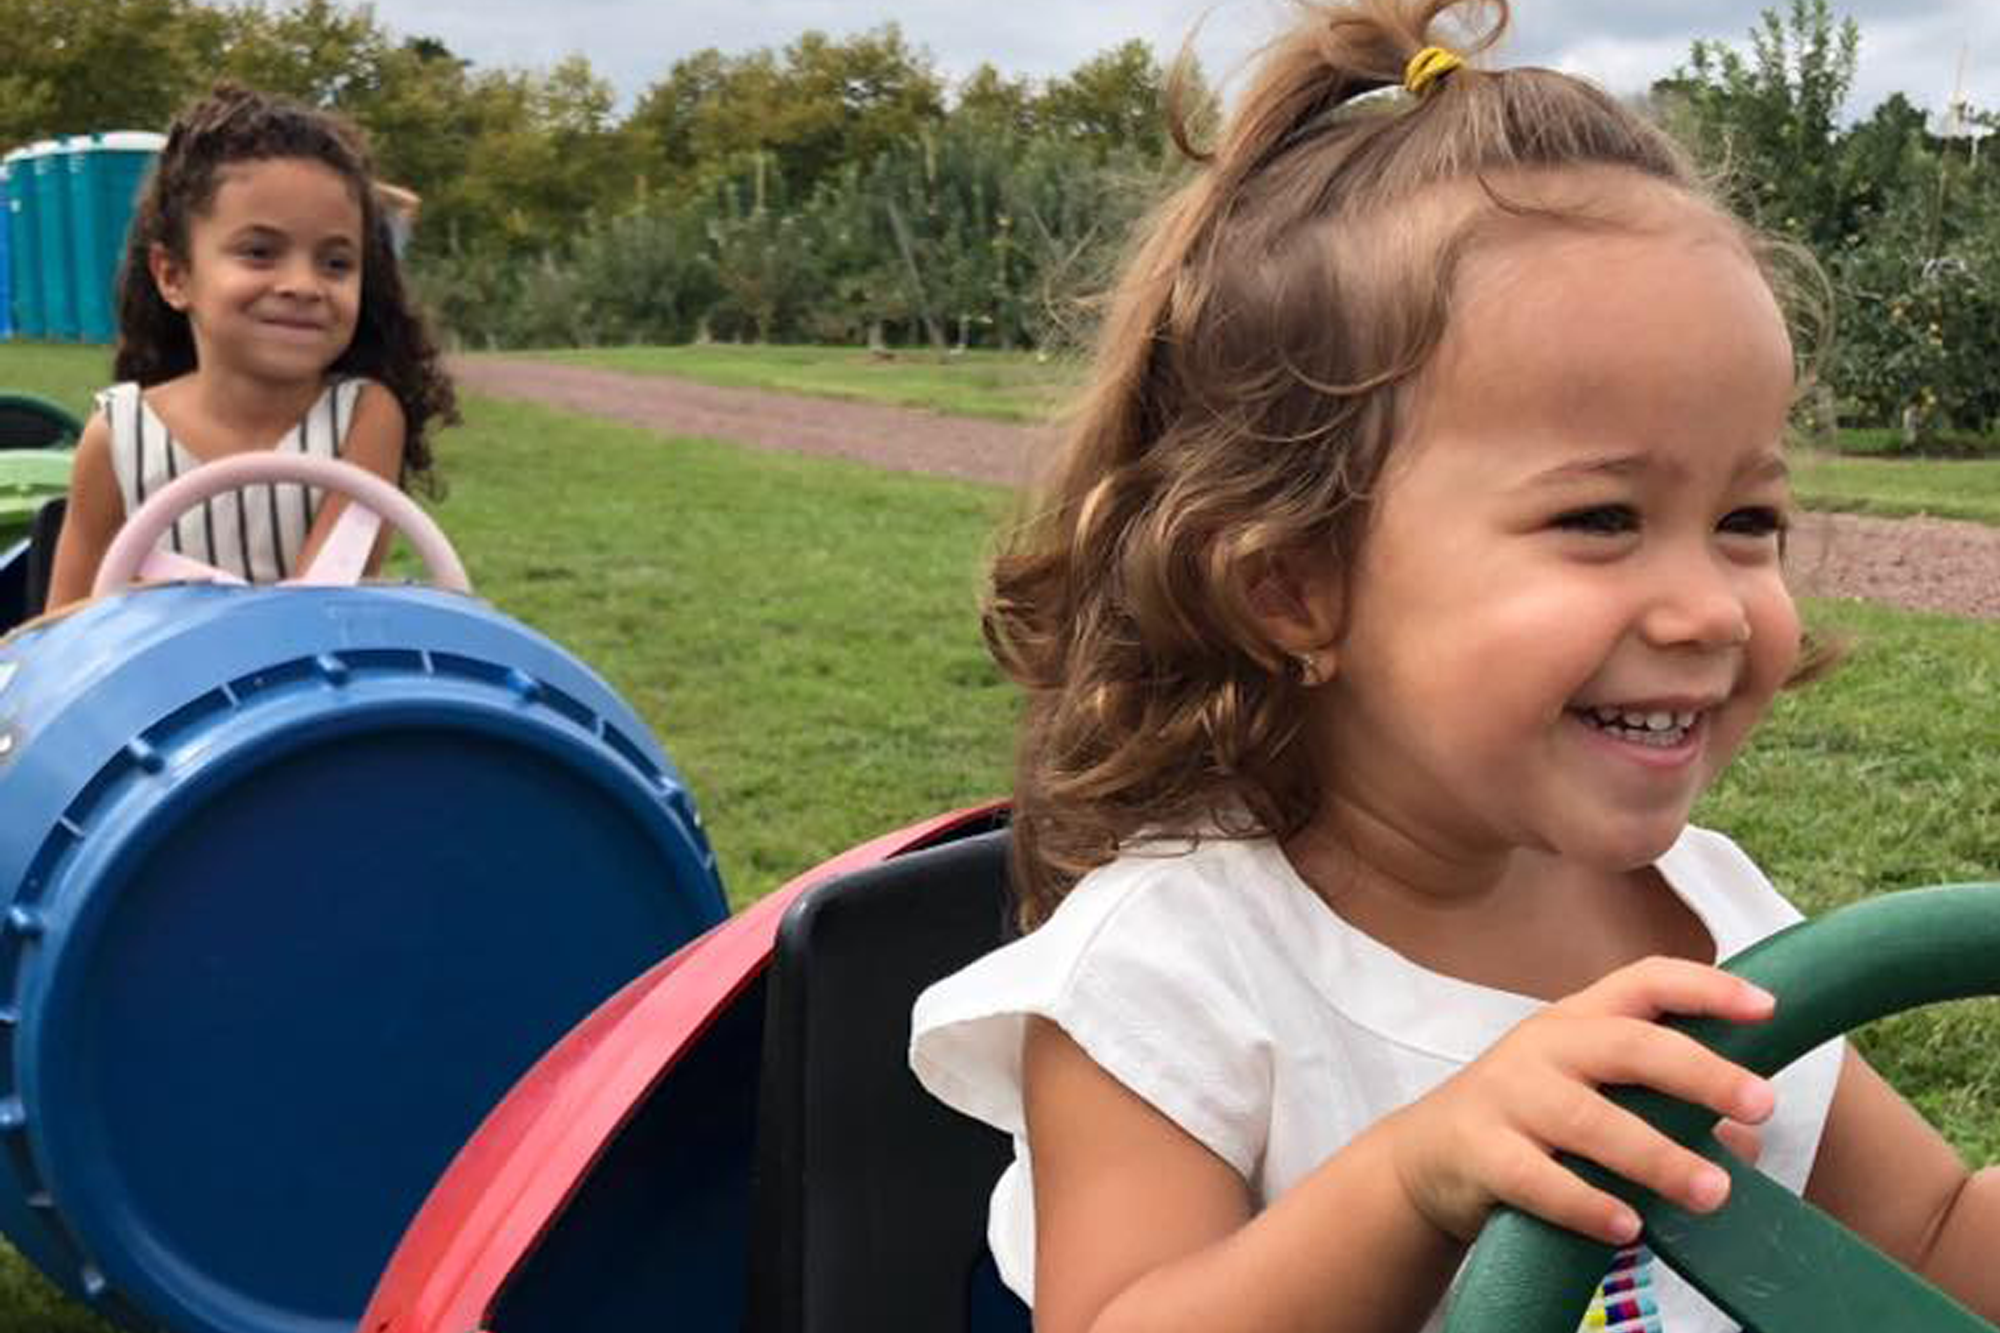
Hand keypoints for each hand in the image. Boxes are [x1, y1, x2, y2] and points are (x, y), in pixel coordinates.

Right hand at [1381, 957, 1776, 1245]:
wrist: (1425, 1158)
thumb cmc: (1527, 1122)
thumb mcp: (1589, 1097)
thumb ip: (1662, 1110)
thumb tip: (1744, 1141)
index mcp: (1576, 1021)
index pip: (1644, 982)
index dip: (1706, 988)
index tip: (1767, 1007)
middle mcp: (1542, 1047)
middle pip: (1626, 1045)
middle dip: (1700, 1073)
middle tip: (1762, 1103)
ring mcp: (1507, 1096)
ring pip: (1589, 1119)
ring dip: (1657, 1156)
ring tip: (1713, 1192)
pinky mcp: (1480, 1152)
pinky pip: (1537, 1179)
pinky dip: (1586, 1203)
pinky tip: (1628, 1225)